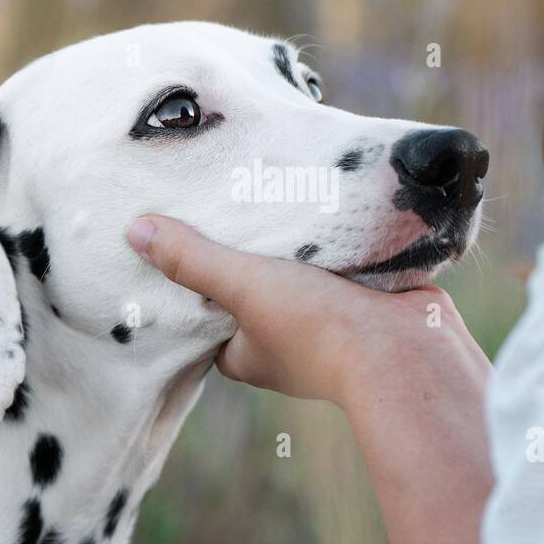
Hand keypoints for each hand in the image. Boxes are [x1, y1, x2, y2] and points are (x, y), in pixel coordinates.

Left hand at [125, 215, 492, 409]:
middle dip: (246, 257)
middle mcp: (285, 345)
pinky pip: (340, 263)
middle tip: (225, 202)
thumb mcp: (244, 286)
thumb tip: (134, 232)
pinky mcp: (368, 300)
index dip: (192, 283)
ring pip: (299, 275)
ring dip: (293, 245)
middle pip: (252, 293)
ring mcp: (331, 324)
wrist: (410, 351)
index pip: (206, 317)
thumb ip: (194, 260)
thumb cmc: (318, 328)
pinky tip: (323, 199)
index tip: (180, 239)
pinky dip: (333, 238)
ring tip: (270, 191)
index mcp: (246, 353)